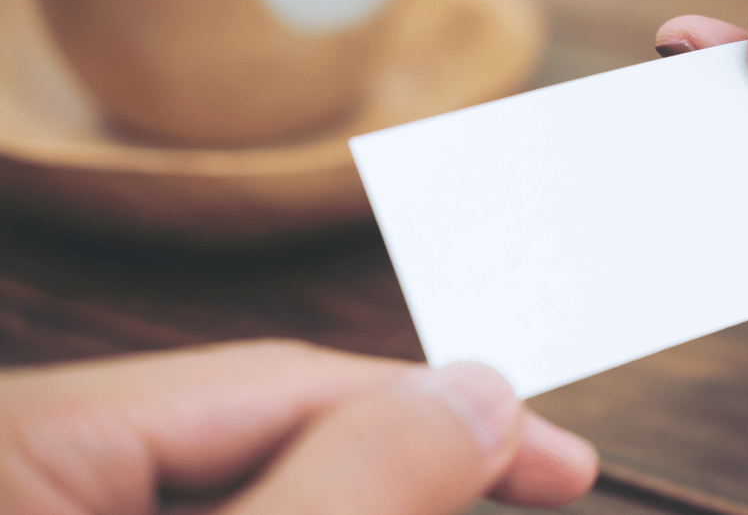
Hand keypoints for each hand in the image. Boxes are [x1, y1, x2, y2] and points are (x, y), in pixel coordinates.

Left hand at [0, 340, 597, 513]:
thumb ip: (354, 486)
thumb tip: (481, 393)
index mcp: (27, 437)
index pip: (283, 380)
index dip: (438, 408)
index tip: (560, 459)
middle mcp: (28, 460)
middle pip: (267, 434)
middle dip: (402, 470)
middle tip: (529, 484)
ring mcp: (49, 501)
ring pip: (247, 484)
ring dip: (360, 498)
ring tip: (467, 498)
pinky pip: (208, 511)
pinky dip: (299, 509)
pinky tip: (359, 507)